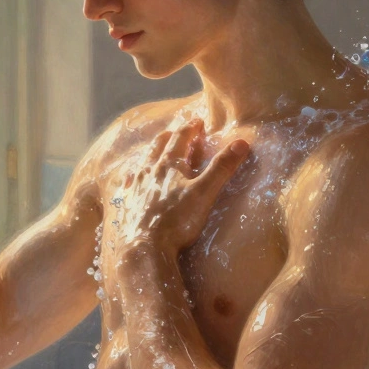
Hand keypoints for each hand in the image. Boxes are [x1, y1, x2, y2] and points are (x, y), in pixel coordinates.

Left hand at [107, 120, 250, 257]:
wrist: (145, 247)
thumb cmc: (177, 220)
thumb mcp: (204, 193)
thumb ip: (221, 168)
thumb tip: (241, 142)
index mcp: (169, 164)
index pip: (180, 138)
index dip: (190, 128)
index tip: (197, 121)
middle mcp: (149, 170)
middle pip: (159, 146)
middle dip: (170, 136)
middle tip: (176, 130)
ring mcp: (136, 186)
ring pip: (143, 161)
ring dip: (151, 152)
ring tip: (155, 149)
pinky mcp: (127, 203)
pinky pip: (130, 182)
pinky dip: (135, 174)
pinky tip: (133, 177)